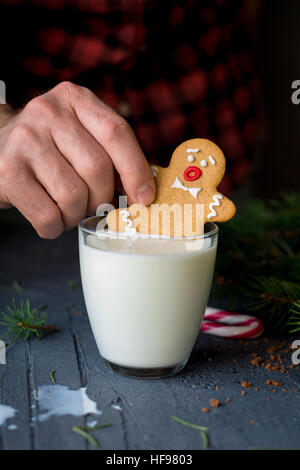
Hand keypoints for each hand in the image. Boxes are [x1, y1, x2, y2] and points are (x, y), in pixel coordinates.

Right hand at [0, 82, 154, 237]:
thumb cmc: (51, 149)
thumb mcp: (81, 136)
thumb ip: (112, 154)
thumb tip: (145, 192)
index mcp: (75, 99)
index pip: (116, 132)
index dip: (136, 170)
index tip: (144, 198)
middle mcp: (48, 112)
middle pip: (97, 168)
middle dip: (102, 198)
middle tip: (94, 206)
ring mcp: (25, 140)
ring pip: (73, 195)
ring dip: (76, 215)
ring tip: (68, 211)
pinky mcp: (7, 171)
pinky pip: (47, 215)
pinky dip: (56, 227)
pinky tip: (52, 219)